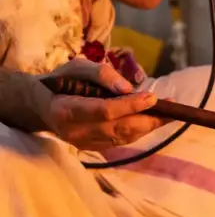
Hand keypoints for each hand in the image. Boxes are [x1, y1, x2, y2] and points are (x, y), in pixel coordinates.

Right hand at [41, 59, 167, 150]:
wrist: (41, 106)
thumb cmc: (61, 81)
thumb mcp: (77, 67)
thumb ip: (101, 74)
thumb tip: (128, 88)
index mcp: (68, 109)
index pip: (105, 110)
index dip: (131, 105)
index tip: (153, 97)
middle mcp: (76, 131)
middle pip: (119, 129)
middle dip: (149, 119)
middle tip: (171, 108)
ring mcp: (84, 143)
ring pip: (123, 137)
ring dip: (148, 126)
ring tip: (168, 113)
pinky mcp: (92, 148)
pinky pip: (121, 141)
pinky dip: (138, 131)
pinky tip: (151, 120)